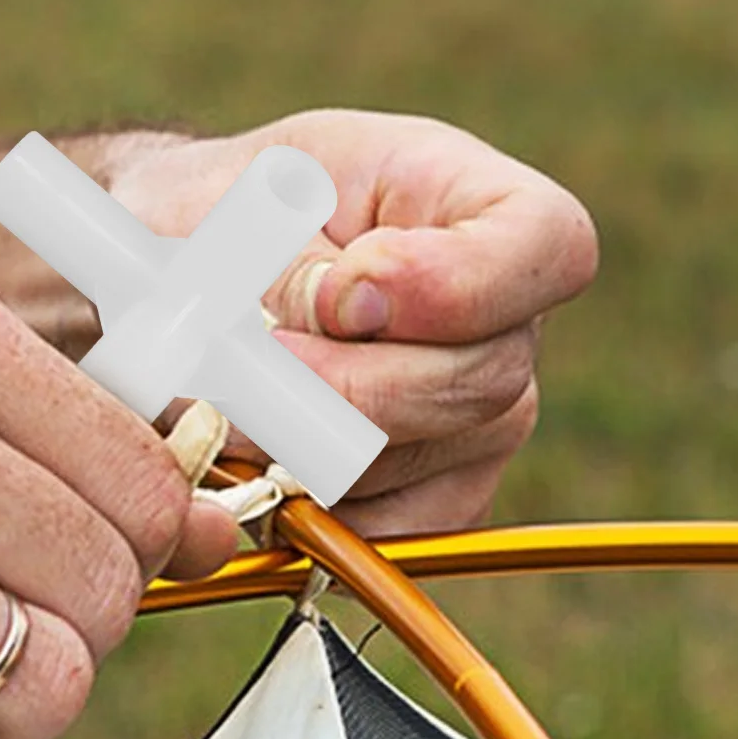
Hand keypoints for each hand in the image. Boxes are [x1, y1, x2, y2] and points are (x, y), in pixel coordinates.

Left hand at [105, 110, 596, 533]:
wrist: (185, 276)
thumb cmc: (223, 218)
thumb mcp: (243, 208)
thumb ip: (291, 263)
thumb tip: (330, 331)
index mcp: (485, 207)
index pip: (552, 246)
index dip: (451, 286)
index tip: (341, 293)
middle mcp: (508, 325)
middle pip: (483, 382)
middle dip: (345, 388)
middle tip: (238, 370)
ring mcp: (483, 424)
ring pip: (417, 463)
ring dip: (296, 445)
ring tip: (214, 401)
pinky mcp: (434, 502)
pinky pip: (381, 531)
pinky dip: (299, 506)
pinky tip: (241, 455)